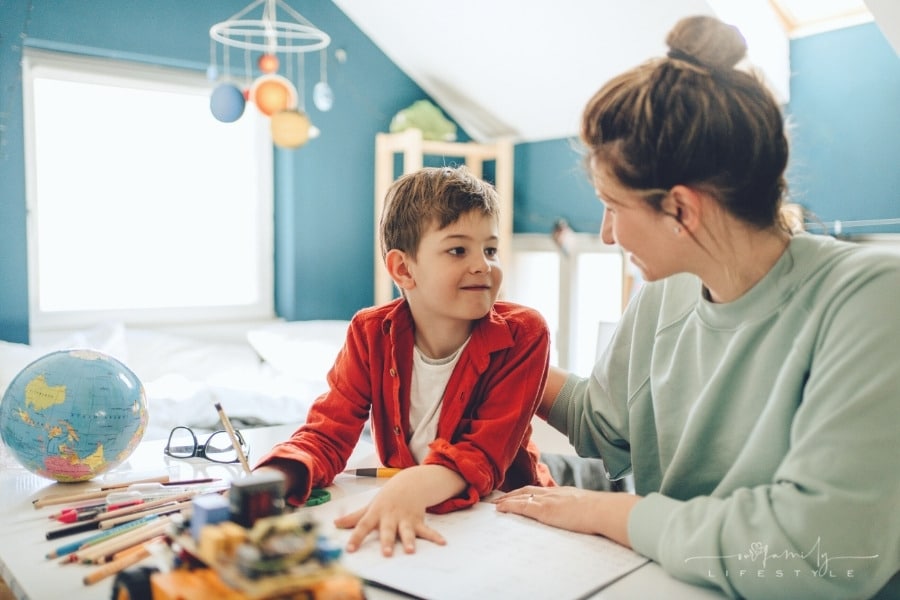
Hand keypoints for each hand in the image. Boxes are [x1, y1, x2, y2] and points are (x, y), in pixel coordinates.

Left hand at [334, 476, 445, 555]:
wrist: (410, 483)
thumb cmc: (387, 498)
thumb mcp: (370, 506)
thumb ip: (354, 517)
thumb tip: (335, 523)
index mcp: (376, 513)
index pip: (363, 526)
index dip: (355, 538)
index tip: (349, 550)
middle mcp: (391, 517)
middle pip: (387, 530)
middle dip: (386, 541)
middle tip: (386, 553)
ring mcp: (405, 518)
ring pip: (407, 531)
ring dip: (409, 540)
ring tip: (410, 550)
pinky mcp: (418, 520)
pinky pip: (427, 530)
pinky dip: (435, 536)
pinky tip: (442, 543)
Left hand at [493, 486, 640, 547]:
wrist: (602, 510)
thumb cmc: (601, 512)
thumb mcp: (588, 508)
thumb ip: (582, 510)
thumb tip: (585, 517)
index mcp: (563, 493)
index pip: (541, 490)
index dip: (528, 492)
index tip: (518, 495)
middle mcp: (553, 493)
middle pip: (527, 490)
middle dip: (512, 494)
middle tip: (500, 498)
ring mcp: (548, 501)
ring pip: (521, 497)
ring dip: (506, 499)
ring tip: (495, 503)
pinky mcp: (544, 510)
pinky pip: (522, 507)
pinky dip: (509, 506)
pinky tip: (500, 508)